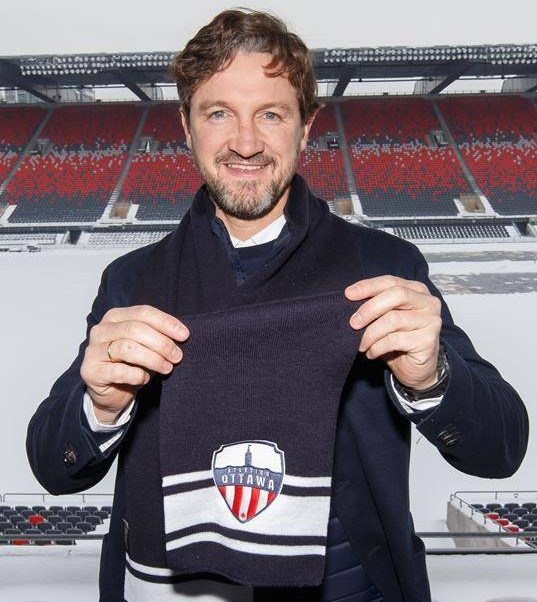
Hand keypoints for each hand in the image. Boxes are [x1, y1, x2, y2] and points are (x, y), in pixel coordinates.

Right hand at [80, 305, 188, 423]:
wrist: (112, 393)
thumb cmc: (131, 365)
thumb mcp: (147, 346)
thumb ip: (159, 336)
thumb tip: (182, 334)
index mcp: (116, 316)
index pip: (143, 312)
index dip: (166, 322)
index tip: (184, 335)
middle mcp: (101, 329)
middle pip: (135, 329)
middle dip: (161, 343)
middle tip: (177, 356)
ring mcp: (93, 350)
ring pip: (127, 348)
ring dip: (153, 359)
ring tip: (167, 368)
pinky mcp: (90, 371)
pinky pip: (118, 371)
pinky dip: (137, 375)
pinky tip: (144, 378)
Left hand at [345, 275, 441, 390]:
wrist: (415, 368)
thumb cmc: (397, 339)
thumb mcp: (384, 318)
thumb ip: (375, 305)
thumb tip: (350, 297)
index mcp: (417, 290)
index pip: (390, 281)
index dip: (368, 286)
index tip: (348, 294)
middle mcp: (428, 302)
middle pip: (396, 295)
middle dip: (370, 308)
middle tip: (353, 323)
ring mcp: (431, 321)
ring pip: (394, 319)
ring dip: (371, 333)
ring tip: (362, 344)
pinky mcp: (428, 340)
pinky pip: (395, 340)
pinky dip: (377, 347)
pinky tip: (371, 353)